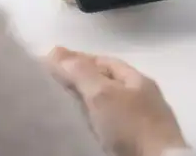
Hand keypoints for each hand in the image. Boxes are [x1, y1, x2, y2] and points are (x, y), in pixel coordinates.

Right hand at [47, 47, 187, 155]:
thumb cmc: (131, 126)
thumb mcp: (103, 94)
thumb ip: (80, 72)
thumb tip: (57, 51)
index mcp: (138, 80)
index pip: (105, 62)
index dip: (78, 60)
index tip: (53, 64)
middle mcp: (142, 98)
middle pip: (107, 84)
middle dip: (81, 82)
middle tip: (53, 87)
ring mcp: (142, 122)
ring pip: (109, 107)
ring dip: (87, 105)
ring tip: (62, 109)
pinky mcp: (137, 144)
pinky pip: (110, 127)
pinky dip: (94, 125)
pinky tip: (82, 130)